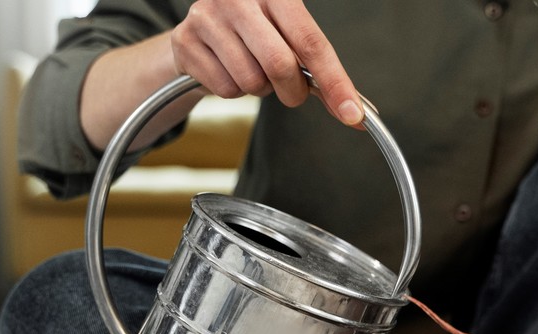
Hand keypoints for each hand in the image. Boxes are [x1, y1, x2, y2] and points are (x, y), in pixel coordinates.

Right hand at [171, 0, 363, 125]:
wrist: (201, 32)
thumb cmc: (254, 35)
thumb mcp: (287, 37)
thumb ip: (317, 69)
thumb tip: (352, 110)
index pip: (311, 42)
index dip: (335, 81)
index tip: (352, 113)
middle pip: (280, 64)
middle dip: (292, 91)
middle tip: (291, 92)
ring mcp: (207, 16)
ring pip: (251, 81)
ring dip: (260, 89)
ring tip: (250, 69)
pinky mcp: (185, 41)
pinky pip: (225, 89)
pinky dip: (233, 91)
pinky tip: (228, 70)